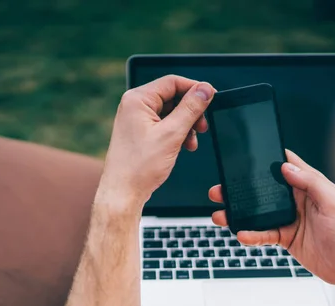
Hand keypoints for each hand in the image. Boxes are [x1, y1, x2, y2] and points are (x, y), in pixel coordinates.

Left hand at [98, 75, 214, 208]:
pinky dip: (177, 133)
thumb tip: (205, 90)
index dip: (194, 89)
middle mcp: (134, 106)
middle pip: (172, 97)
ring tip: (192, 141)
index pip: (172, 82)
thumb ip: (190, 109)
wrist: (123, 193)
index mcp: (137, 100)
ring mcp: (136, 120)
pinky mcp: (140, 133)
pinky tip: (184, 145)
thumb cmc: (139, 167)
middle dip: (191, 111)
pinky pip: (164, 124)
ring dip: (186, 125)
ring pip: (170, 112)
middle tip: (202, 126)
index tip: (211, 98)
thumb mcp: (172, 134)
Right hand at [209, 150, 334, 284]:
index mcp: (311, 185)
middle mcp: (298, 200)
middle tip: (222, 188)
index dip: (268, 159)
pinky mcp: (287, 238)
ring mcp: (291, 219)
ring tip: (220, 214)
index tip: (246, 155)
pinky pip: (264, 234)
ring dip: (239, 213)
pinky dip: (251, 235)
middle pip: (265, 189)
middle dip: (242, 189)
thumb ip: (311, 182)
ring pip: (259, 212)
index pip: (287, 166)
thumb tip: (286, 167)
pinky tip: (241, 234)